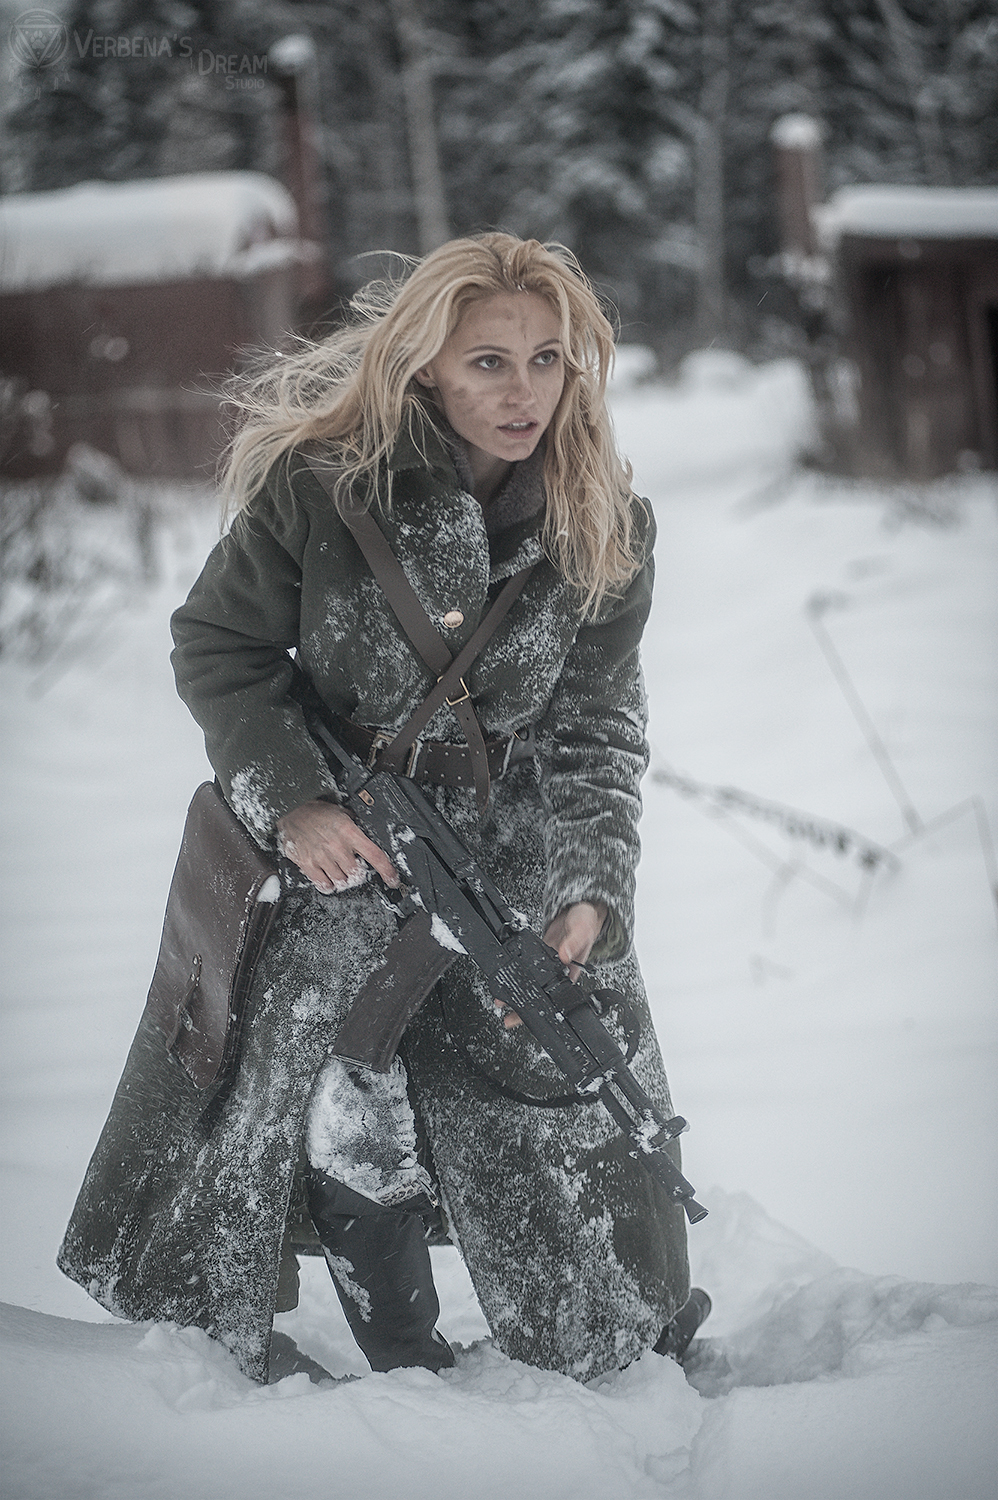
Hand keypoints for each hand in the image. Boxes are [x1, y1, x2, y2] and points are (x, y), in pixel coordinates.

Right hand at [277, 801, 398, 893]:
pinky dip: (329, 885)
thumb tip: (370, 838)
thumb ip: (356, 828)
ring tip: (339, 870)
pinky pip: (323, 884)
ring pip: (341, 881)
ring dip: (343, 879)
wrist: (292, 809)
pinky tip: (329, 878)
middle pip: (357, 874)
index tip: (392, 880)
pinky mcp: (307, 864)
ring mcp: (321, 856)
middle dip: (358, 873)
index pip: (375, 855)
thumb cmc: (317, 811)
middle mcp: (337, 846)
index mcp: (349, 832)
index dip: (387, 871)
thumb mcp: (343, 814)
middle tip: (353, 867)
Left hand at [496, 900, 608, 1029]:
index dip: (546, 1007)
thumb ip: (574, 942)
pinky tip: (505, 975)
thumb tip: (564, 955)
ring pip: (531, 981)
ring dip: (517, 990)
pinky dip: (516, 970)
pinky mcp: (539, 951)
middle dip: (525, 1006)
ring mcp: (547, 962)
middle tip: (510, 1019)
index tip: (533, 1014)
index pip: (559, 995)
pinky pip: (526, 964)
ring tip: (502, 1001)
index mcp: (572, 970)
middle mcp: (559, 969)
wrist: (579, 907)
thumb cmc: (586, 921)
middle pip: (542, 993)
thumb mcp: (583, 929)